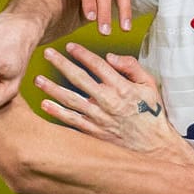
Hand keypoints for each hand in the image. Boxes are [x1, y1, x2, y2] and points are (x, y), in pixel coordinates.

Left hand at [35, 42, 190, 160]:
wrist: (154, 147)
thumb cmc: (152, 114)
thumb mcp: (149, 85)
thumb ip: (132, 67)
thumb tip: (110, 56)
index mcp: (121, 87)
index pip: (97, 65)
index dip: (82, 53)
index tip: (69, 46)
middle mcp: (107, 101)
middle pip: (79, 78)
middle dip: (61, 64)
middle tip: (47, 53)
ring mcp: (99, 118)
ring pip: (70, 100)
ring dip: (52, 88)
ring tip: (38, 79)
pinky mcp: (94, 133)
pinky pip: (72, 121)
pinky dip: (57, 113)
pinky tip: (45, 105)